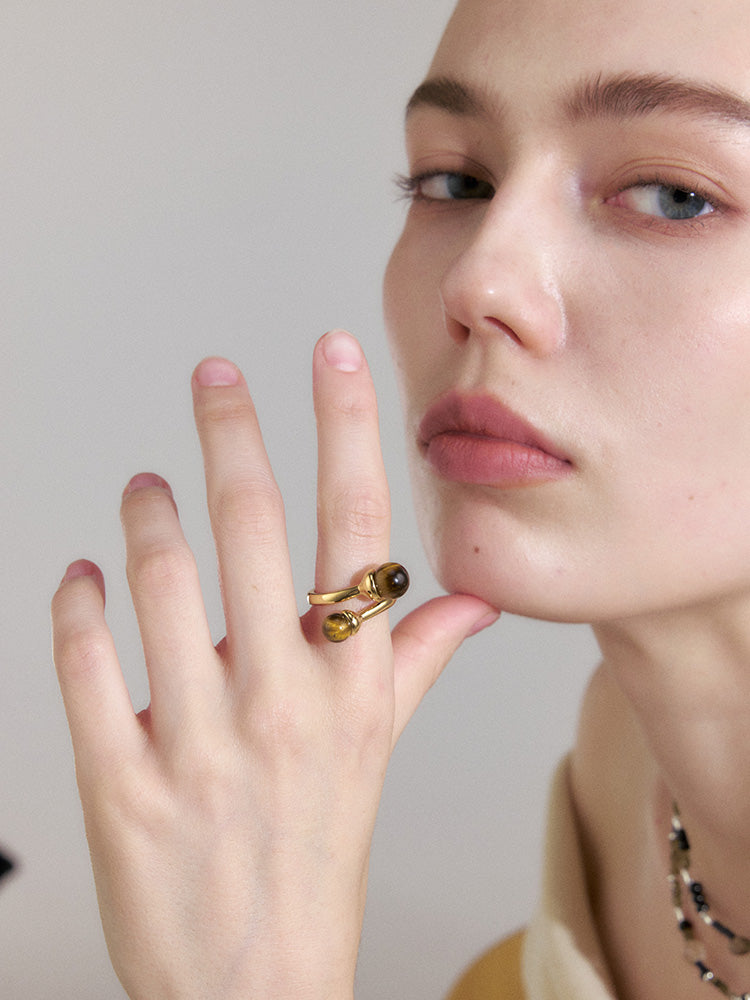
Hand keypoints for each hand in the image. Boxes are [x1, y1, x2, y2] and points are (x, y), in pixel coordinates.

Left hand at [51, 331, 497, 999]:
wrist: (259, 984)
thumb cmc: (318, 849)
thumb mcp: (376, 751)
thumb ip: (414, 660)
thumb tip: (471, 601)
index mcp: (352, 685)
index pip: (357, 525)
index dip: (345, 425)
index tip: (333, 352)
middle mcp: (286, 702)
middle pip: (252, 528)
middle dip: (231, 432)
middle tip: (212, 376)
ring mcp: (200, 745)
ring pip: (160, 585)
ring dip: (146, 517)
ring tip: (145, 486)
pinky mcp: (123, 788)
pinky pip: (84, 669)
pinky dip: (76, 607)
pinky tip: (83, 575)